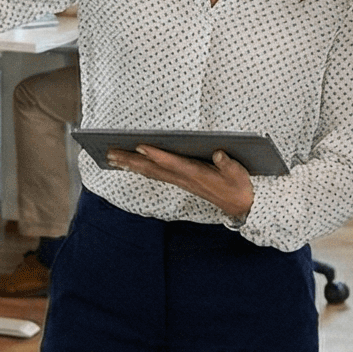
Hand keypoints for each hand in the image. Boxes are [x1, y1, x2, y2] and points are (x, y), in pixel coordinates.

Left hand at [104, 144, 257, 220]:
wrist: (241, 205)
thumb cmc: (238, 185)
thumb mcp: (238, 173)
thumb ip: (227, 164)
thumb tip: (218, 153)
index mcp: (197, 174)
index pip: (173, 163)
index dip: (156, 155)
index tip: (139, 147)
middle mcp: (184, 178)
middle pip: (153, 168)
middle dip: (132, 160)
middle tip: (111, 152)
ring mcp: (181, 181)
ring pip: (152, 172)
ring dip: (131, 165)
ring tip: (113, 157)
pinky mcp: (181, 182)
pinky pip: (156, 175)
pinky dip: (141, 169)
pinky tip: (132, 165)